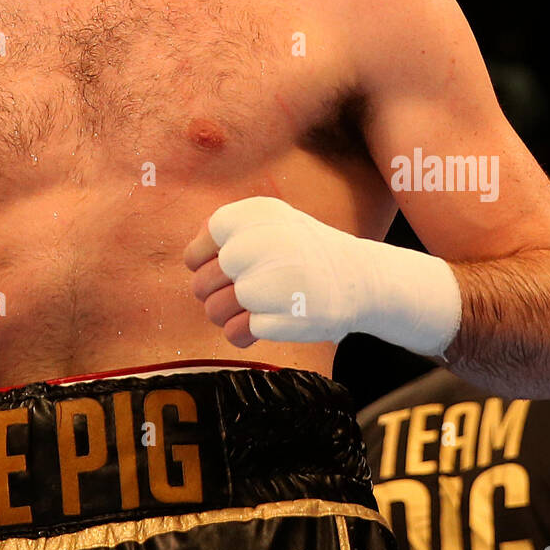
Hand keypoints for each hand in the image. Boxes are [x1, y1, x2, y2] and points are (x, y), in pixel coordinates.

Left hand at [185, 196, 354, 347]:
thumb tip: (192, 256)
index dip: (202, 261)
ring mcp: (271, 283)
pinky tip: (266, 319)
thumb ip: (230, 230)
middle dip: (214, 293)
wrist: (357, 277)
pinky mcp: (282, 319)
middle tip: (239, 290)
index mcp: (254, 215)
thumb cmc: (303, 250)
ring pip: (214, 312)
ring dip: (227, 315)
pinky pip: (235, 334)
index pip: (200, 246)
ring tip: (252, 305)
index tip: (221, 267)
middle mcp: (260, 244)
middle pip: (202, 284)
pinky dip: (246, 332)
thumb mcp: (271, 220)